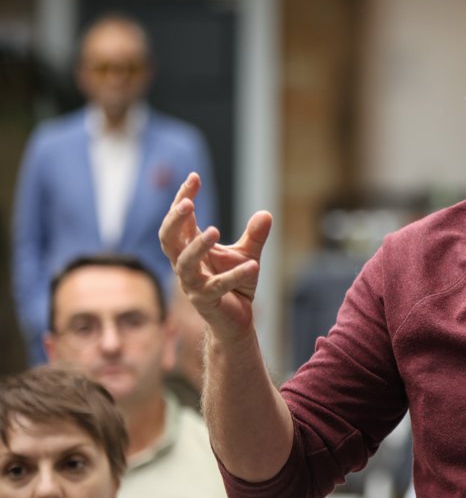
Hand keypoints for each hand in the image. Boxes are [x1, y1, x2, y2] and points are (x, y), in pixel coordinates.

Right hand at [159, 172, 272, 342]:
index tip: (194, 177)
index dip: (183, 198)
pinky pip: (218, 286)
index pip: (180, 220)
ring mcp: (192, 284)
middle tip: (188, 204)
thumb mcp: (247, 255)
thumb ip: (254, 236)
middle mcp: (185, 265)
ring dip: (197, 246)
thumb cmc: (236, 284)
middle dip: (175, 221)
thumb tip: (266, 213)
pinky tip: (253, 266)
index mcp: (190, 248)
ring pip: (184, 264)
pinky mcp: (206, 300)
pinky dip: (236, 275)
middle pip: (168, 239)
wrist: (235, 320)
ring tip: (215, 231)